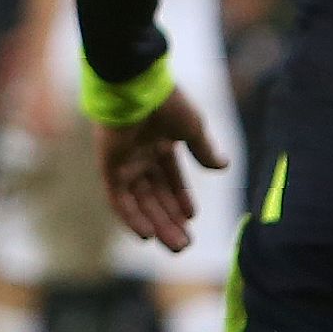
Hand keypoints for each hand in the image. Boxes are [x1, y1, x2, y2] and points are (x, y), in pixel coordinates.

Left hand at [96, 87, 224, 249]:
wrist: (137, 86)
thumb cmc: (166, 101)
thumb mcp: (192, 128)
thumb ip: (204, 149)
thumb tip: (223, 167)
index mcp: (159, 144)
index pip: (170, 179)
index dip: (181, 198)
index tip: (193, 217)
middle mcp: (140, 156)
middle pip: (155, 196)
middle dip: (170, 220)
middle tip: (185, 245)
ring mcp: (124, 162)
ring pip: (141, 202)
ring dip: (157, 224)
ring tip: (175, 245)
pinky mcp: (109, 167)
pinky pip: (119, 199)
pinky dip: (132, 218)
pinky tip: (147, 236)